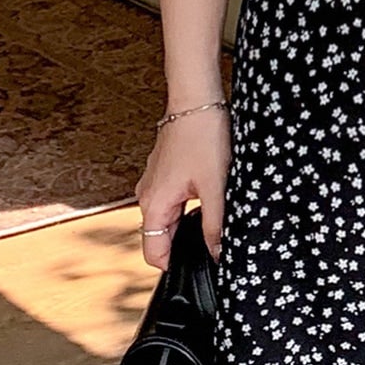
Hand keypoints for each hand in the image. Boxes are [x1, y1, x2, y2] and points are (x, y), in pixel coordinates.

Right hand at [134, 108, 231, 269]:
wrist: (197, 97)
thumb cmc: (202, 135)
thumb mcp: (215, 186)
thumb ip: (215, 225)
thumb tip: (217, 255)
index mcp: (154, 204)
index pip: (154, 254)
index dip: (176, 266)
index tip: (200, 267)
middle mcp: (148, 194)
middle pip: (162, 236)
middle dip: (186, 244)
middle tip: (214, 241)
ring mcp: (155, 180)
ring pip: (169, 216)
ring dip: (188, 222)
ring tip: (215, 216)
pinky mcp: (166, 169)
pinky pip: (173, 198)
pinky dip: (188, 204)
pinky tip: (210, 195)